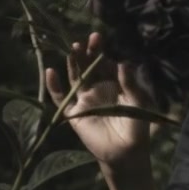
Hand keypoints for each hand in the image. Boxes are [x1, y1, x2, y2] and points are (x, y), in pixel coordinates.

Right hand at [45, 32, 150, 170]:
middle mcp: (97, 89)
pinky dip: (54, 87)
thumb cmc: (136, 127)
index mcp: (113, 84)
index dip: (101, 51)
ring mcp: (84, 100)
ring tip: (73, 48)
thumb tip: (124, 63)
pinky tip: (50, 72)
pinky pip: (61, 99)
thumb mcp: (137, 102)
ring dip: (73, 63)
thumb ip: (131, 84)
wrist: (126, 152)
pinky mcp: (74, 114)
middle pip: (89, 67)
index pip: (105, 63)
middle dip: (87, 52)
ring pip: (76, 78)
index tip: (98, 37)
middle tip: (87, 39)